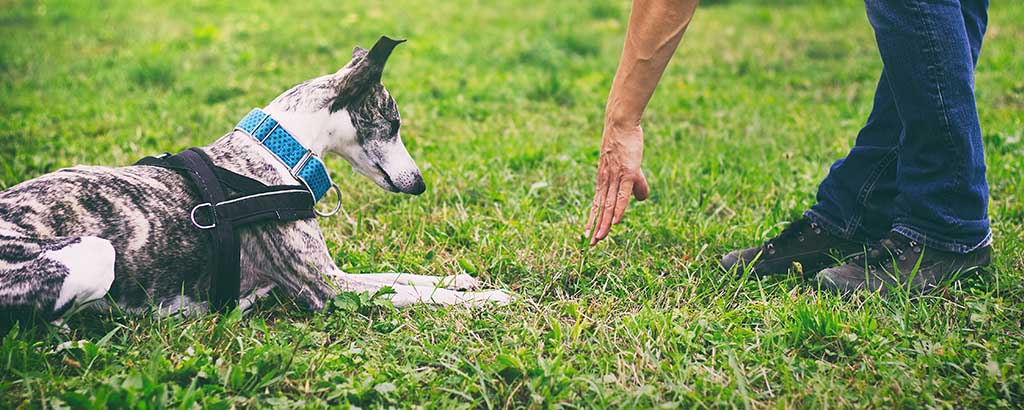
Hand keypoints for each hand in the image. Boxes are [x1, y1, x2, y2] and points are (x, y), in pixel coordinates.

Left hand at [584, 122, 649, 245]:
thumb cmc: (625, 144)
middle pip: (600, 208)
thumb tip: (641, 199)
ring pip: (609, 205)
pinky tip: (616, 221)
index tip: (587, 235)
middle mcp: (606, 181)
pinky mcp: (627, 172)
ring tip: (600, 238)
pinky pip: (622, 195)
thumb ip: (636, 185)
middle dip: (595, 227)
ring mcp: (616, 177)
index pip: (597, 204)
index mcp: (603, 181)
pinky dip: (618, 209)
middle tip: (590, 245)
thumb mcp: (631, 167)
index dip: (593, 220)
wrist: (621, 124)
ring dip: (605, 223)